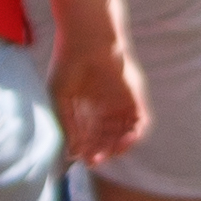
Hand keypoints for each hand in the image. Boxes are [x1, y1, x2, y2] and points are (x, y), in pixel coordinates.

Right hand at [53, 32, 148, 173]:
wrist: (87, 40)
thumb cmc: (68, 64)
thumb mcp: (60, 98)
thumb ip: (67, 125)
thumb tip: (73, 153)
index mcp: (86, 106)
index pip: (90, 135)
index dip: (87, 149)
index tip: (82, 159)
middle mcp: (105, 106)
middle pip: (107, 137)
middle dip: (102, 150)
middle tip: (95, 160)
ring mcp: (120, 102)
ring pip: (124, 133)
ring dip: (119, 147)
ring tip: (109, 154)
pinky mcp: (134, 97)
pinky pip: (140, 121)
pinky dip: (135, 135)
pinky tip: (125, 142)